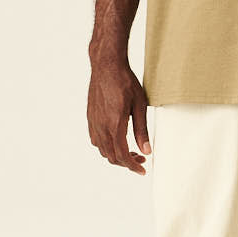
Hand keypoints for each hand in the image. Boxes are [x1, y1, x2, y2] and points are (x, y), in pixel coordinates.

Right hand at [87, 58, 151, 173]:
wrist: (106, 66)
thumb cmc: (125, 82)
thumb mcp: (140, 105)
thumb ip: (142, 130)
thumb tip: (147, 150)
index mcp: (115, 124)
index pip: (122, 155)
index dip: (133, 166)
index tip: (143, 170)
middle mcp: (101, 126)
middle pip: (112, 156)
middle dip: (127, 162)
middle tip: (142, 159)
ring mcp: (93, 122)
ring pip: (103, 150)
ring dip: (116, 155)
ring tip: (131, 150)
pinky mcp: (90, 118)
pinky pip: (96, 140)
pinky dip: (107, 146)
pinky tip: (117, 140)